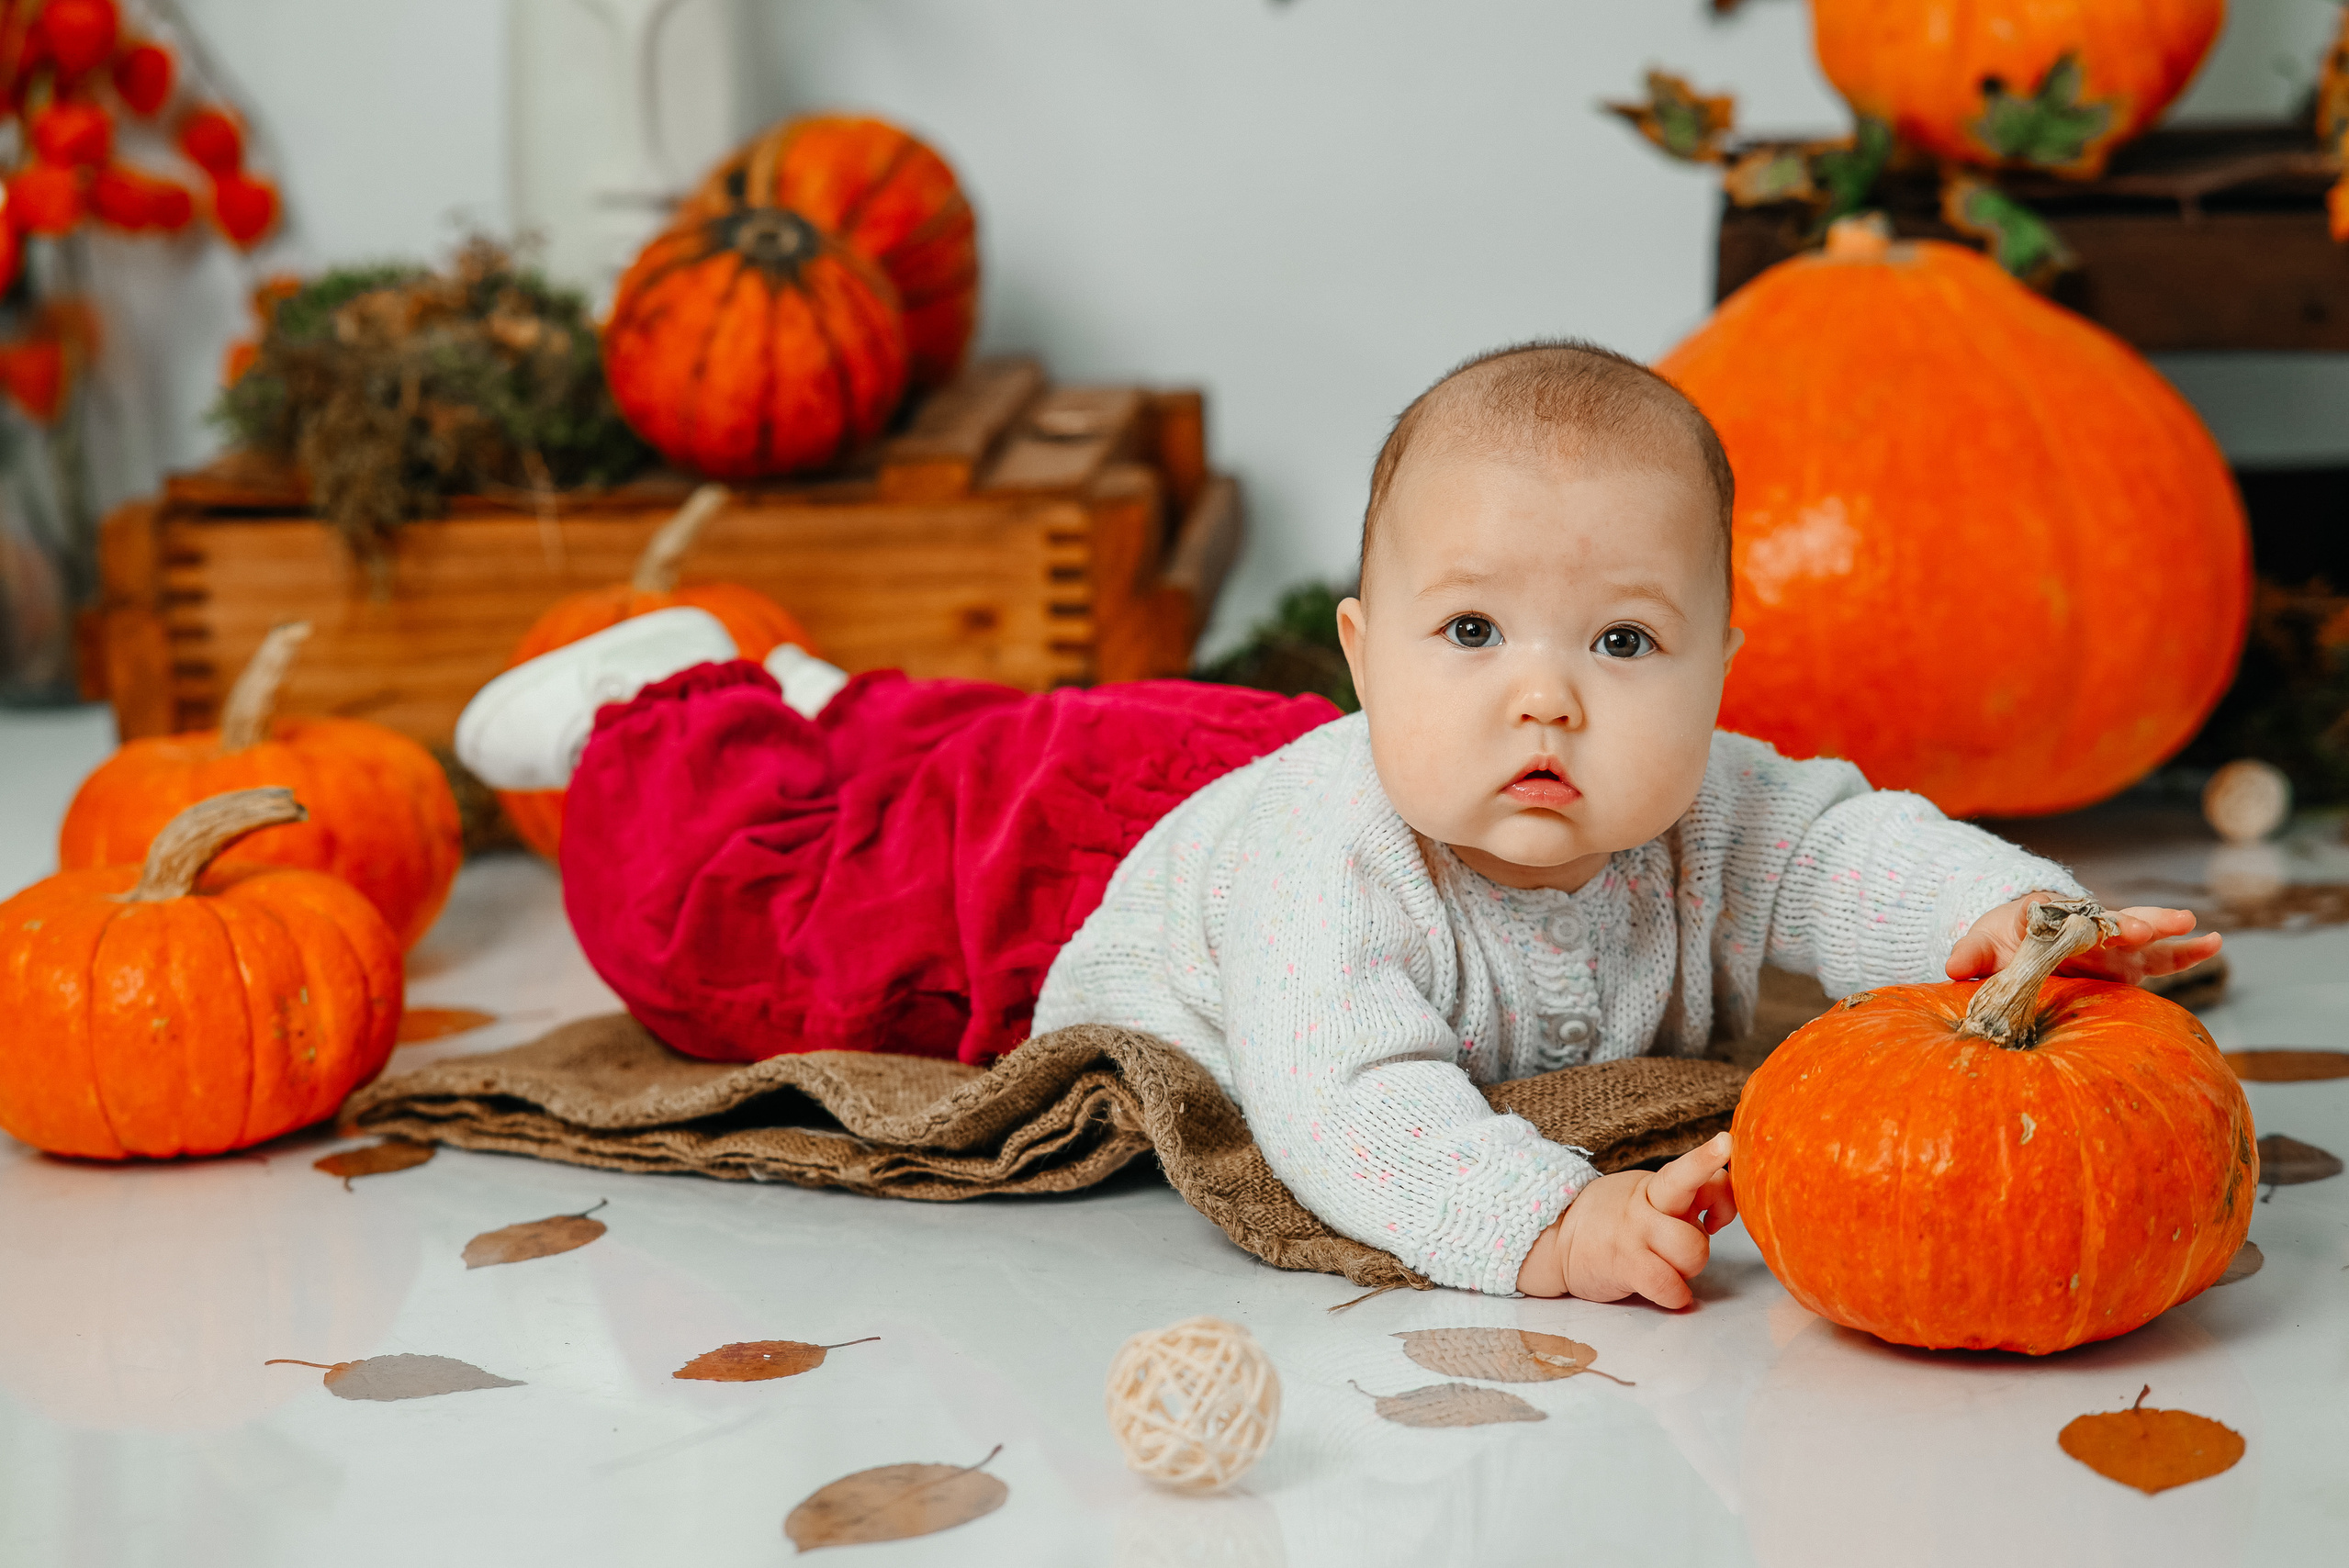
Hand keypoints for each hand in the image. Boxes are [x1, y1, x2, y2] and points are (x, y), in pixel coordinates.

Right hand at [1515, 1132, 1734, 1305]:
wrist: (1555, 1237)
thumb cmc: (1613, 1220)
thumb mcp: (1647, 1196)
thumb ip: (1688, 1197)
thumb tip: (1723, 1206)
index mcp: (1654, 1187)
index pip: (1688, 1169)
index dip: (1710, 1160)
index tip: (1725, 1143)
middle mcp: (1646, 1207)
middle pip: (1697, 1227)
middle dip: (1702, 1244)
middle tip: (1683, 1248)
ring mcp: (1633, 1236)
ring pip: (1692, 1255)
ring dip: (1687, 1269)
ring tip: (1667, 1267)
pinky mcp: (1624, 1265)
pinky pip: (1668, 1285)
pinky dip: (1676, 1295)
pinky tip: (1669, 1292)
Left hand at [1946, 893, 2220, 983]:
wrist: (2022, 935)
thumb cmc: (2004, 936)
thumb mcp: (1982, 942)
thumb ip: (1971, 955)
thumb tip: (1953, 969)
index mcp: (2055, 920)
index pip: (2076, 923)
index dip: (2094, 928)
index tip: (2118, 928)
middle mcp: (2089, 928)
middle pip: (2115, 923)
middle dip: (2134, 925)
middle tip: (2154, 927)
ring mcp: (2113, 944)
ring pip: (2144, 937)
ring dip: (2167, 933)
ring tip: (2199, 931)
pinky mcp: (2127, 962)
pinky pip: (2159, 957)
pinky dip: (2185, 952)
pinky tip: (2214, 944)